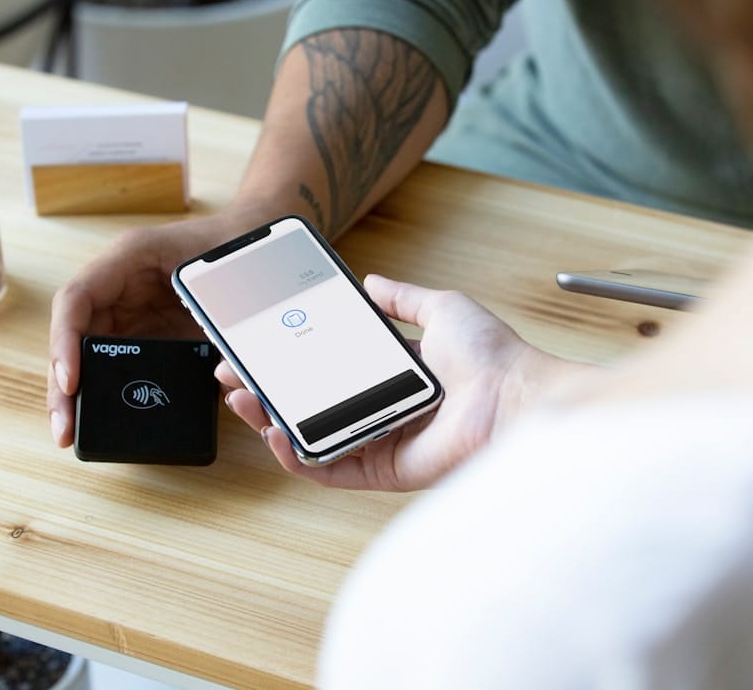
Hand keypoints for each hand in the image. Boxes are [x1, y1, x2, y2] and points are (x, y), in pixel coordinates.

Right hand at [47, 212, 257, 446]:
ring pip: (87, 352)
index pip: (77, 299)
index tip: (72, 382)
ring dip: (75, 394)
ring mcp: (127, 308)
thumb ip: (215, 316)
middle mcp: (118, 284)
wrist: (254, 237)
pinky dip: (103, 390)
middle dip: (63, 384)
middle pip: (73, 334)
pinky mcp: (142, 330)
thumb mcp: (222, 276)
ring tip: (70, 434)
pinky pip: (114, 360)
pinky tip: (99, 421)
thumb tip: (218, 375)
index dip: (67, 342)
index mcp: (129, 258)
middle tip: (63, 429)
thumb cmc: (236, 249)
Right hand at [218, 274, 583, 490]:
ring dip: (269, 421)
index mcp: (394, 373)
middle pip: (310, 403)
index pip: (328, 367)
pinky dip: (295, 456)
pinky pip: (328, 467)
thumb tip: (372, 282)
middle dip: (267, 389)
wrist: (517, 399)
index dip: (289, 358)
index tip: (258, 344)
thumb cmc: (491, 356)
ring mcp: (379, 441)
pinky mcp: (382, 470)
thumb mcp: (442, 307)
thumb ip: (403, 297)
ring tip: (242, 400)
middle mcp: (382, 408)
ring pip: (310, 436)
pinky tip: (274, 433)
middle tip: (235, 374)